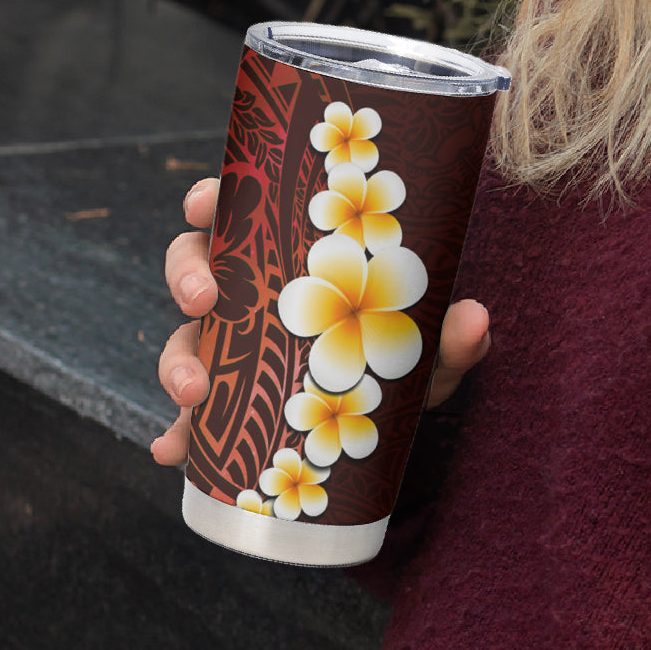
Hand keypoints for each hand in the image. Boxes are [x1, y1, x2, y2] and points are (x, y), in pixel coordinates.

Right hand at [150, 177, 489, 464]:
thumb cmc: (406, 355)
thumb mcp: (430, 346)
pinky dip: (177, 434)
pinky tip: (174, 451)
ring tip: (192, 393)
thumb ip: (453, 336)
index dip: (210, 198)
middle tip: (203, 300)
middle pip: (195, 265)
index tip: (205, 201)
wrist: (399, 418)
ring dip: (176, 360)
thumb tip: (476, 319)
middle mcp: (252, 292)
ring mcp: (234, 347)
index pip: (241, 211)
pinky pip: (191, 416)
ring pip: (184, 337)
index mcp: (290, 254)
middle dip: (186, 277)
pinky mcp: (229, 403)